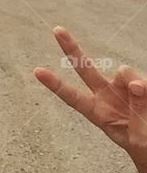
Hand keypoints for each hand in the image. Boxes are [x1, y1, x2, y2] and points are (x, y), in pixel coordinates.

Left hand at [34, 26, 146, 172]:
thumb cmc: (144, 143)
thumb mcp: (138, 138)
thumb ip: (136, 111)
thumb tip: (136, 84)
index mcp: (97, 111)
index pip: (72, 96)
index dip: (55, 84)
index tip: (37, 71)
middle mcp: (106, 94)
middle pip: (85, 68)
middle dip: (71, 48)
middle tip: (57, 29)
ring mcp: (124, 87)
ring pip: (124, 72)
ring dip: (133, 81)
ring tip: (143, 95)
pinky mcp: (141, 83)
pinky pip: (143, 79)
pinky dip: (146, 85)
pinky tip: (146, 91)